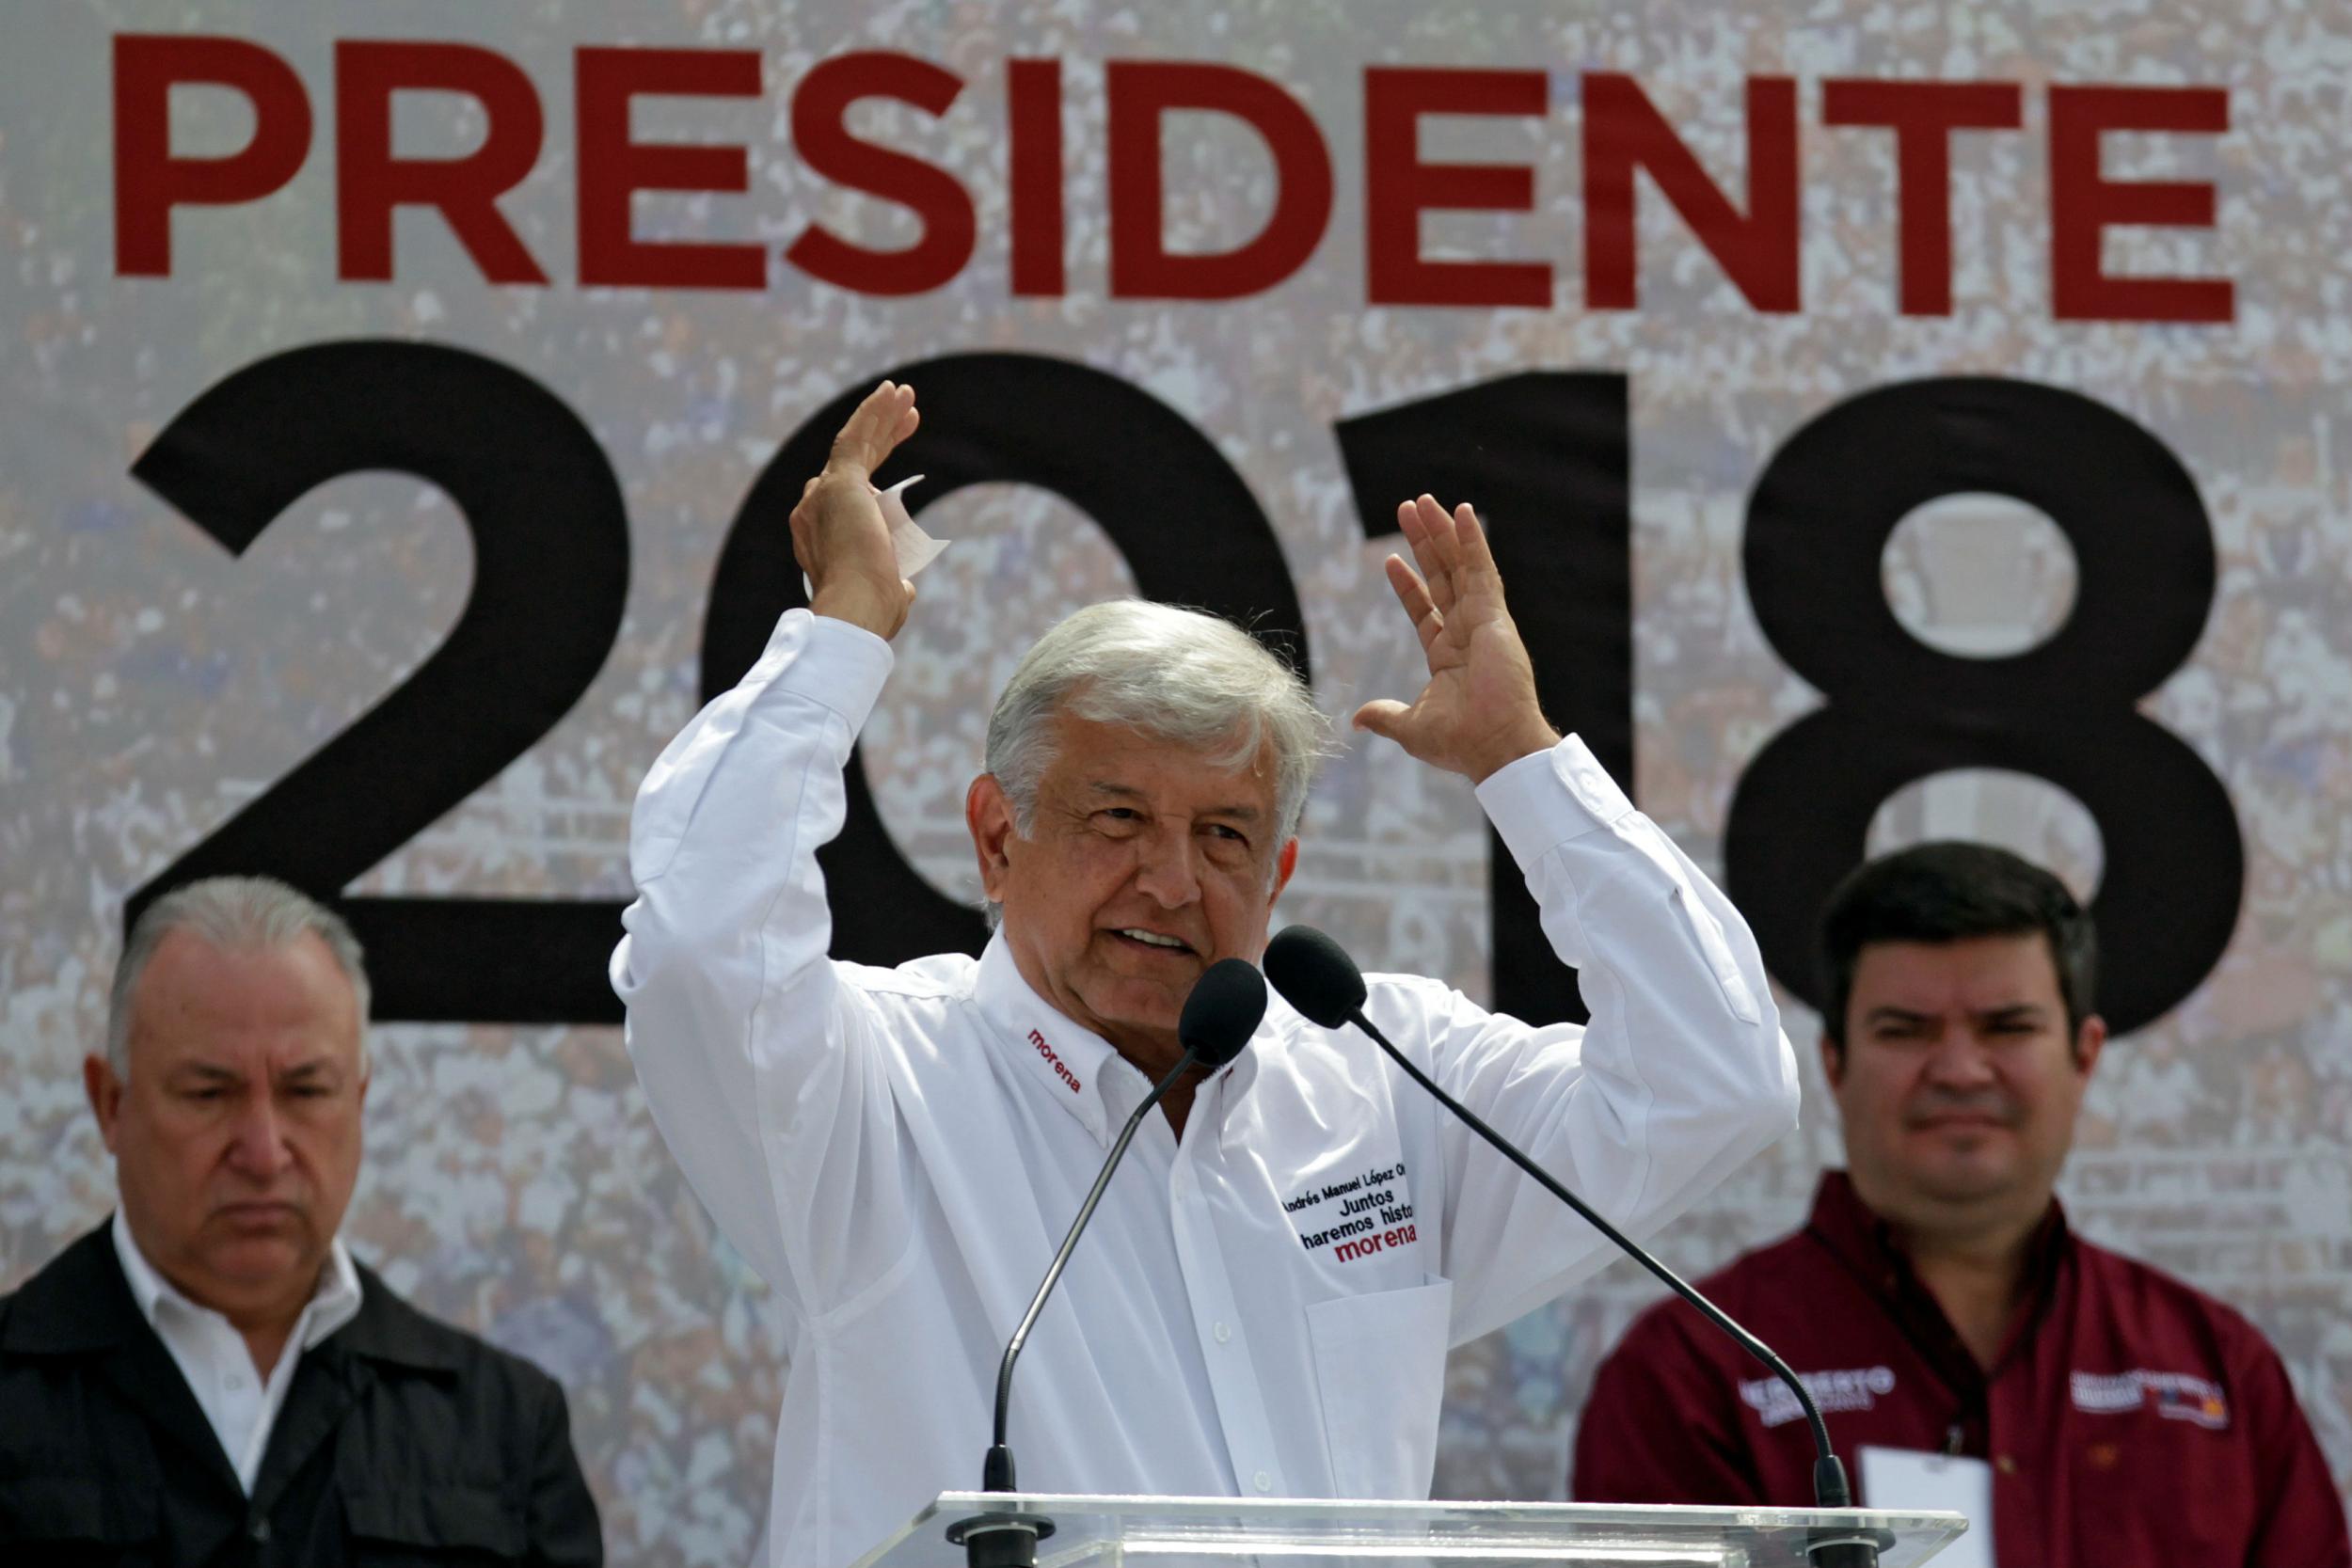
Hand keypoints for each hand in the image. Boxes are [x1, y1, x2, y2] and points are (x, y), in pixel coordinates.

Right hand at [791, 380, 921, 639]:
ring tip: (904, 394)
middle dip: (880, 435)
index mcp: (821, 534)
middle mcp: (814, 510)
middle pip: (852, 462)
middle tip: (907, 412)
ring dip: (879, 417)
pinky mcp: (838, 483)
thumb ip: (892, 581)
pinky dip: (873, 413)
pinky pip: (856, 438)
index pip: (850, 489)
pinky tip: (892, 394)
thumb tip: (905, 585)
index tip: (898, 453)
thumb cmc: (873, 611)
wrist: (856, 609)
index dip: (876, 466)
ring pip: (854, 445)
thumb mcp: (887, 594)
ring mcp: (822, 495)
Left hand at [1354, 495, 1559, 781]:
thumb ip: (1385, 715)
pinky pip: (1482, 570)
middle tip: (1408, 510)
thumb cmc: (1460, 742)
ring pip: (1459, 566)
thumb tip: (1357, 719)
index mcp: (1448, 655)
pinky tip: (1462, 512)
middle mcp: (1467, 633)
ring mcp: (1483, 621)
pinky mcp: (1495, 616)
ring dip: (1442, 532)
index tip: (1390, 559)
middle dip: (1424, 543)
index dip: (1408, 585)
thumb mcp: (1410, 727)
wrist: (1494, 746)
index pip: (1425, 608)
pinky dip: (1472, 540)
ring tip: (1424, 501)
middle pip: (1442, 576)